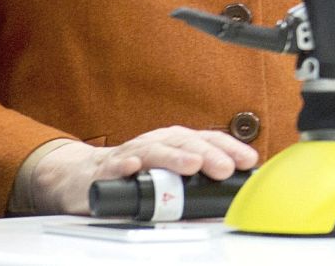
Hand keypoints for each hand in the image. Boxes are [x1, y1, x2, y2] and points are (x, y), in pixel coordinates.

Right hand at [30, 127, 256, 214]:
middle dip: (209, 154)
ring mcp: (133, 154)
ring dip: (174, 157)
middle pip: (187, 143)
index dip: (230, 149)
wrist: (85, 175)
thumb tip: (232, 194)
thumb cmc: (137, 172)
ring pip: (156, 151)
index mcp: (178, 143)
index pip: (209, 141)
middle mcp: (158, 143)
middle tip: (225, 168)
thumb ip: (196, 180)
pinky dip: (125, 165)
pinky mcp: (106, 170)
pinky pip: (116, 166)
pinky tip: (134, 168)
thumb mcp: (171, 172)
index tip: (248, 161)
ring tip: (192, 164)